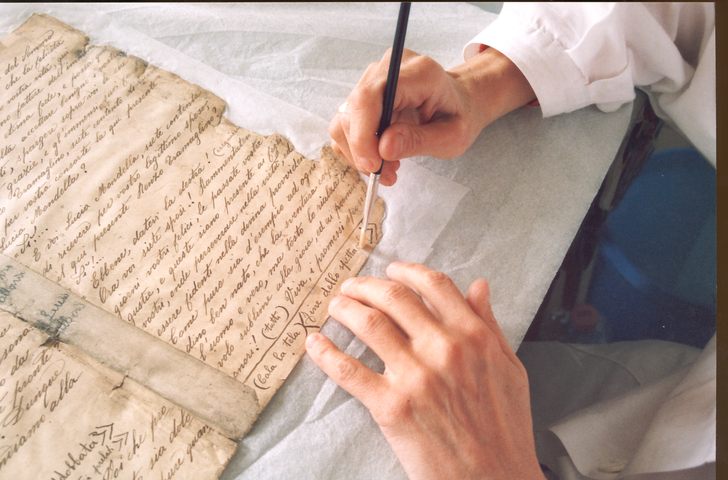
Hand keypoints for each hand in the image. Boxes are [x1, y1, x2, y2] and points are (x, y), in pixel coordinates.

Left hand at [306, 262, 543, 479]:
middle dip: (367, 285)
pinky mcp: (391, 407)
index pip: (434, 285)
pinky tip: (315, 343)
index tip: (392, 269)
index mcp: (474, 336)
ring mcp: (416, 377)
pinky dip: (326, 353)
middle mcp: (444, 349)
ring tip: (336, 306)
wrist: (494, 479)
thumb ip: (490, 324)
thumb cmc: (504, 429)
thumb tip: (478, 287)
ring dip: (345, 308)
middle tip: (353, 287)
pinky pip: (349, 370)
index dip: (407, 271)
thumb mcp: (510, 368)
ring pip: (369, 324)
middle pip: (394, 297)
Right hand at [329, 47, 534, 185]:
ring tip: (387, 169)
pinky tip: (380, 158)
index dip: (363, 133)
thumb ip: (418, 140)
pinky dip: (357, 147)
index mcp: (417, 72)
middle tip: (385, 174)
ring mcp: (372, 78)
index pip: (370, 97)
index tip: (373, 165)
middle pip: (353, 108)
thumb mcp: (452, 136)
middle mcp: (388, 68)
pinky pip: (345, 123)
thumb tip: (383, 148)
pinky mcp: (363, 94)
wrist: (458, 102)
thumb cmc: (458, 117)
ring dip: (359, 151)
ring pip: (344, 118)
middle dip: (362, 149)